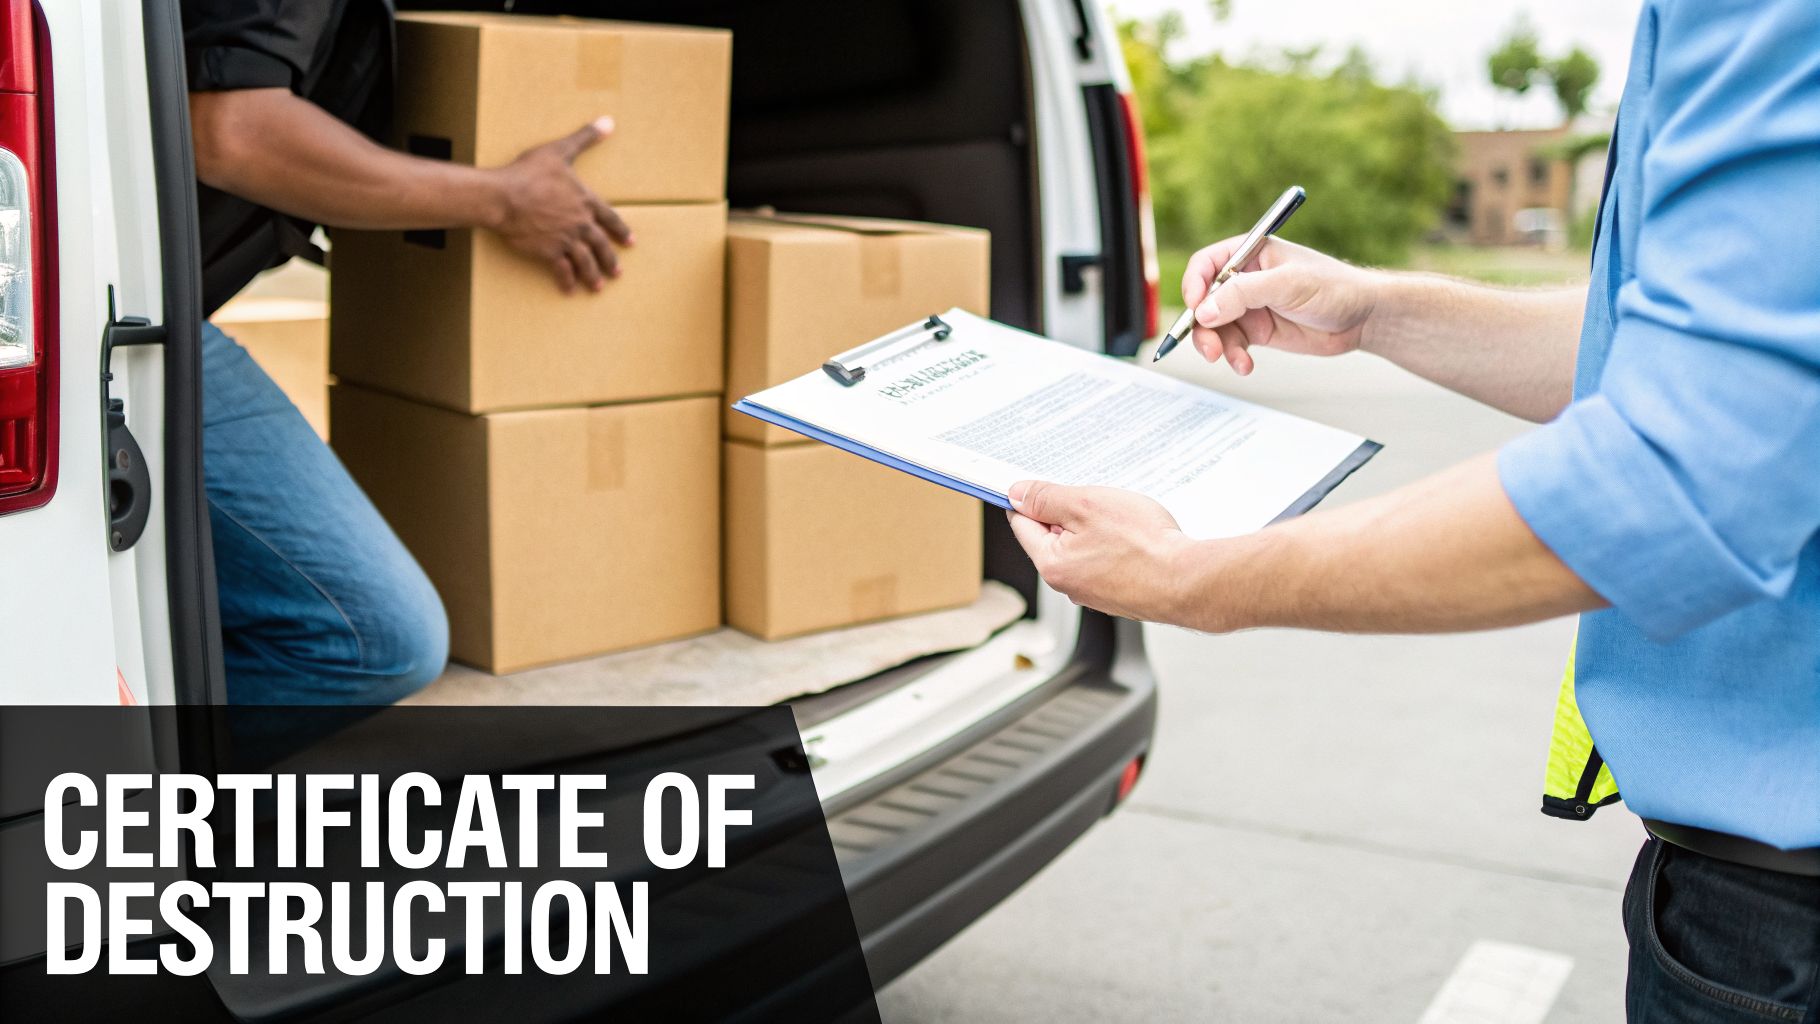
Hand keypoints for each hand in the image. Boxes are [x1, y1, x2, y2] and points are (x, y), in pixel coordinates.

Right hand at [490, 117, 632, 292]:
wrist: (505, 196)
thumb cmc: (529, 172)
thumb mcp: (560, 150)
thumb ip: (585, 138)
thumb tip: (608, 121)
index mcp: (584, 201)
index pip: (610, 218)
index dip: (621, 230)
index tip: (630, 241)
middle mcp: (580, 223)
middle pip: (601, 245)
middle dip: (610, 260)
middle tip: (617, 272)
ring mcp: (566, 239)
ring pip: (586, 262)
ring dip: (593, 275)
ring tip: (598, 287)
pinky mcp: (549, 252)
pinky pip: (563, 270)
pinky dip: (567, 281)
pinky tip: (570, 290)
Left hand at [1005, 481, 1191, 622]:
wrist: (1189, 582)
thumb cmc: (1143, 546)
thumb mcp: (1086, 506)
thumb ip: (1047, 499)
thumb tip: (1018, 494)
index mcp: (1052, 564)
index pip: (1022, 525)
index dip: (1025, 499)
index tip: (1029, 484)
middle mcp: (1068, 584)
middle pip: (1052, 537)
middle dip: (1066, 513)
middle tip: (1092, 497)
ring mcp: (1094, 592)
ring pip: (1081, 547)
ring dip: (1093, 527)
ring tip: (1119, 517)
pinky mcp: (1118, 593)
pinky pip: (1104, 560)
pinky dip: (1113, 544)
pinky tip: (1133, 536)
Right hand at [1181, 236, 1377, 375]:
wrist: (1362, 318)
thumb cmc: (1334, 287)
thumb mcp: (1287, 284)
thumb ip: (1243, 295)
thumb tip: (1203, 311)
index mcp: (1250, 253)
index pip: (1207, 264)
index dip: (1195, 285)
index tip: (1195, 308)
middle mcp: (1245, 279)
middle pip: (1204, 301)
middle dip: (1201, 326)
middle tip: (1209, 348)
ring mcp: (1250, 307)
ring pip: (1214, 327)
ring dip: (1216, 345)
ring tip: (1229, 359)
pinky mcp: (1258, 331)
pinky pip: (1232, 344)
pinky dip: (1233, 357)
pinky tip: (1245, 365)